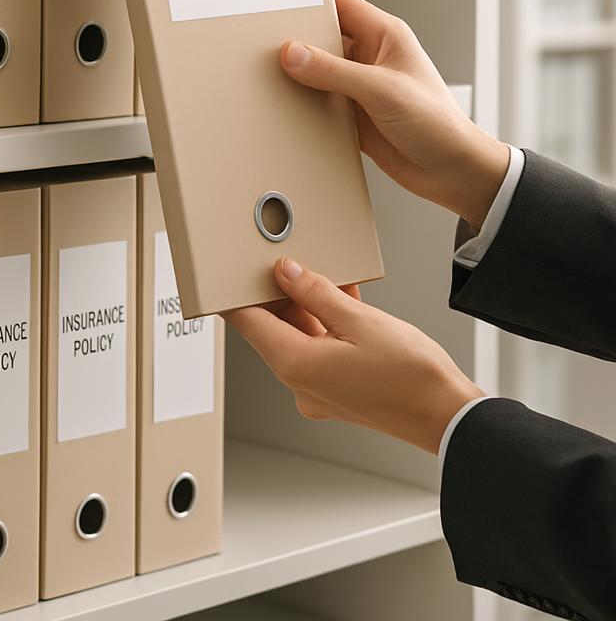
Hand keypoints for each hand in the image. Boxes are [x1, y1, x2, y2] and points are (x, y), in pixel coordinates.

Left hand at [224, 257, 483, 453]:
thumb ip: (315, 292)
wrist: (448, 417)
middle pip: (272, 328)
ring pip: (298, 338)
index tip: (234, 271)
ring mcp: (317, 391)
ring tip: (331, 283)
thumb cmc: (412, 376)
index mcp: (294, 364)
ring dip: (309, 309)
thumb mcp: (359, 319)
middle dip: (281, 295)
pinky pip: (319, 351)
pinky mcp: (336, 393)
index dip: (236, 292)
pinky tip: (345, 305)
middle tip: (295, 265)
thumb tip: (285, 273)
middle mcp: (298, 383)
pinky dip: (327, 328)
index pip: (245, 321)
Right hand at [281, 0, 508, 229]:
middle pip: (321, 37)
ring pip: (316, 70)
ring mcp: (359, 85)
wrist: (451, 171)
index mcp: (385, 35)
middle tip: (262, 44)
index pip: (339, 3)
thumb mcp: (382, 90)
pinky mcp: (351, 112)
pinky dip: (302, 104)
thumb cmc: (438, 123)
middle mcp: (370, 56)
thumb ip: (334, 71)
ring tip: (269, 75)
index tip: (277, 2)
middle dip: (294, 40)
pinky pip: (318, 101)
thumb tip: (293, 53)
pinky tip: (285, 106)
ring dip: (297, 76)